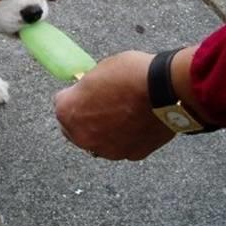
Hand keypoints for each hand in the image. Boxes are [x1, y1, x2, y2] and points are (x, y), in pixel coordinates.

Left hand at [54, 50, 174, 159]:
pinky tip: (135, 121)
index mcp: (68, 112)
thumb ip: (88, 87)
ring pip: (98, 141)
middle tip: (99, 104)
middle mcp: (82, 137)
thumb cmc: (130, 75)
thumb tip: (90, 91)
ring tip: (121, 113)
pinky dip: (125, 137)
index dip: (74, 95)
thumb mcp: (99, 70)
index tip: (83, 91)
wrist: (164, 89)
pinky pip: (121, 146)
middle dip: (83, 118)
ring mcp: (106, 149)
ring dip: (104, 130)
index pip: (60, 104)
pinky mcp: (130, 155)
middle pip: (74, 129)